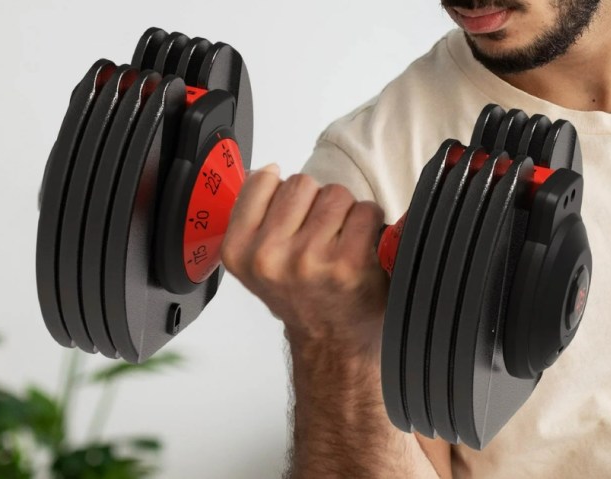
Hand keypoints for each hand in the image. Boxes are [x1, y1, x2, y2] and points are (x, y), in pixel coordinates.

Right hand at [221, 164, 387, 348]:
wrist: (332, 341)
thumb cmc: (301, 295)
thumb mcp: (255, 260)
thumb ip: (254, 215)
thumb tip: (267, 170)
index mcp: (239, 250)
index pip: (263, 180)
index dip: (284, 195)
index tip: (291, 218)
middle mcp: (269, 256)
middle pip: (302, 183)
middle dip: (316, 202)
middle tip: (320, 236)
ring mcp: (309, 259)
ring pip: (336, 193)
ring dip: (345, 213)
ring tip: (341, 244)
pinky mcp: (348, 263)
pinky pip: (366, 211)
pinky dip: (371, 224)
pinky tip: (361, 249)